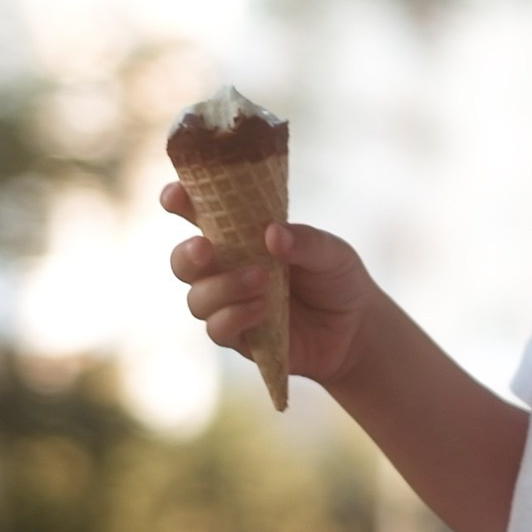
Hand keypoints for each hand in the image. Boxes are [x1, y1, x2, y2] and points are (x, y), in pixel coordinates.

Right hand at [160, 181, 383, 385]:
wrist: (356, 329)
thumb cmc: (336, 278)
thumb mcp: (331, 252)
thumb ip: (304, 241)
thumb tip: (272, 234)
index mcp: (240, 236)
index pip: (199, 214)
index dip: (179, 202)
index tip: (175, 194)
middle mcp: (227, 269)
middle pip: (184, 261)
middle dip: (187, 253)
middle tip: (206, 247)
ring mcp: (230, 304)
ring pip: (197, 298)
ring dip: (222, 287)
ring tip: (261, 279)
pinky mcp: (241, 337)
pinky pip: (218, 329)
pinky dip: (235, 316)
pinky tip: (262, 309)